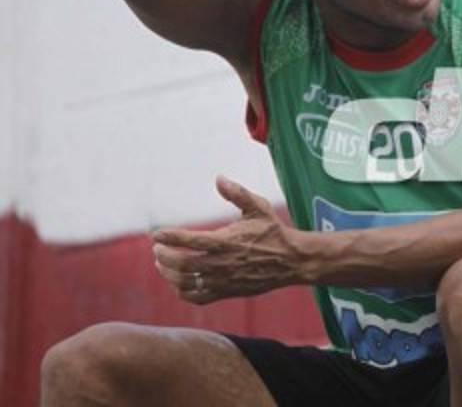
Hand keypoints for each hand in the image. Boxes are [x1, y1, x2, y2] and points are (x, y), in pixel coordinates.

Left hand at [152, 175, 307, 304]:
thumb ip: (237, 193)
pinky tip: (178, 282)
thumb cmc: (273, 231)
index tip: (157, 233)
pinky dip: (182, 291)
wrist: (291, 260)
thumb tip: (219, 178)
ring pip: (185, 282)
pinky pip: (197, 297)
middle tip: (157, 249)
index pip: (189, 240)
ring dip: (168, 274)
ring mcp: (223, 280)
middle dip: (164, 256)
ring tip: (162, 264)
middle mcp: (221, 263)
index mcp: (226, 241)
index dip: (170, 237)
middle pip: (181, 263)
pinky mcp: (227, 291)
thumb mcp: (259, 207)